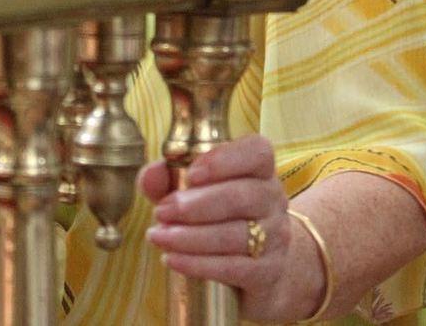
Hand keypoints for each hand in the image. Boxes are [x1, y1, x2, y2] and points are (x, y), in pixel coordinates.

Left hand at [141, 134, 299, 321]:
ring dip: (189, 237)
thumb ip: (169, 178)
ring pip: (234, 236)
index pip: (256, 152)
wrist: (262, 264)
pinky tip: (172, 259)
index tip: (191, 173)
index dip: (223, 159)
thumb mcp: (195, 192)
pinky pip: (233, 268)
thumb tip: (151, 174)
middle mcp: (273, 199)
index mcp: (259, 170)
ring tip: (159, 236)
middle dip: (195, 205)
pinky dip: (198, 264)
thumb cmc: (222, 216)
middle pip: (240, 197)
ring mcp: (275, 237)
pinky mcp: (267, 272)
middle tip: (162, 211)